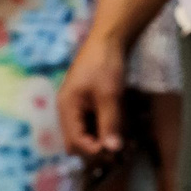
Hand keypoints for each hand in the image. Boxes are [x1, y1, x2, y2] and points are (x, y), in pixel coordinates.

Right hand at [59, 32, 128, 156]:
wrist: (109, 39)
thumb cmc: (105, 64)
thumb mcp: (109, 94)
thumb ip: (109, 122)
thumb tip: (112, 150)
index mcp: (67, 107)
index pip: (75, 141)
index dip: (93, 150)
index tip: (115, 151)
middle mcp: (68, 110)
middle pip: (77, 142)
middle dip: (96, 149)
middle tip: (119, 151)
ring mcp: (78, 107)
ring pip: (87, 135)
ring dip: (102, 140)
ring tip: (123, 142)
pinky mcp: (89, 104)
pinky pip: (94, 124)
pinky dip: (106, 130)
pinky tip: (121, 129)